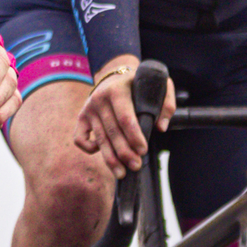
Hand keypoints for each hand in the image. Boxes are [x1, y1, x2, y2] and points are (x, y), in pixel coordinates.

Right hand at [74, 57, 173, 178]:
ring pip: (99, 139)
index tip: (143, 150)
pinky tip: (101, 152)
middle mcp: (99, 99)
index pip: (125, 118)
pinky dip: (88, 148)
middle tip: (136, 166)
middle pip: (112, 132)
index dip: (134, 137)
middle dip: (124, 152)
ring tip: (121, 173)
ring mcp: (88, 109)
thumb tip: (160, 127)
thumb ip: (166, 103)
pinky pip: (79, 138)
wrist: (114, 73)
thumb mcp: (157, 85)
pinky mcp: (81, 117)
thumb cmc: (138, 83)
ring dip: (111, 159)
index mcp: (117, 90)